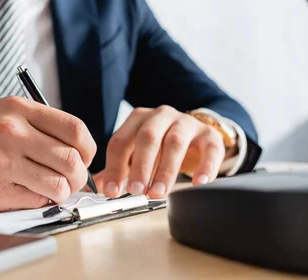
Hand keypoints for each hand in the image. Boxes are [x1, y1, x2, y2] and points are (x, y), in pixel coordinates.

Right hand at [0, 97, 96, 212]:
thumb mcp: (1, 114)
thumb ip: (38, 126)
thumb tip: (79, 151)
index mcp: (17, 108)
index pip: (75, 128)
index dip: (87, 148)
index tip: (83, 158)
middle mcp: (12, 131)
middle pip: (72, 160)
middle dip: (78, 176)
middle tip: (70, 179)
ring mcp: (4, 161)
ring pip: (60, 185)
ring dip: (61, 192)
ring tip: (49, 188)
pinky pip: (37, 200)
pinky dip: (38, 200)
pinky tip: (23, 191)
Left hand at [93, 106, 227, 198]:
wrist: (195, 135)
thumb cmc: (161, 146)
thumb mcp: (137, 153)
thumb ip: (119, 169)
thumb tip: (98, 188)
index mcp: (138, 119)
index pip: (120, 140)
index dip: (114, 167)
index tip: (112, 191)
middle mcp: (161, 116)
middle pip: (147, 137)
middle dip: (140, 166)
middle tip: (136, 191)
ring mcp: (186, 123)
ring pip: (175, 142)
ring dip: (166, 170)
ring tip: (158, 193)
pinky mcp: (209, 134)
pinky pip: (209, 148)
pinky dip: (205, 166)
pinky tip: (198, 183)